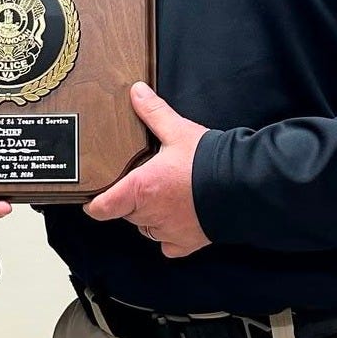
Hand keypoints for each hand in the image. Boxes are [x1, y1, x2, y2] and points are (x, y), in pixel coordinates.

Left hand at [84, 82, 211, 257]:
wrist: (244, 187)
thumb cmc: (209, 162)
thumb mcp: (178, 131)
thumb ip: (154, 113)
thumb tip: (136, 92)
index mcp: (140, 189)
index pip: (101, 208)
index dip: (94, 203)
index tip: (92, 199)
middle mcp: (150, 215)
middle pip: (126, 213)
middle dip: (129, 200)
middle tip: (142, 181)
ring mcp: (168, 231)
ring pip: (146, 227)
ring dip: (148, 215)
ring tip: (163, 195)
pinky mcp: (187, 243)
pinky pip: (168, 245)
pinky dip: (169, 234)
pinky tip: (177, 219)